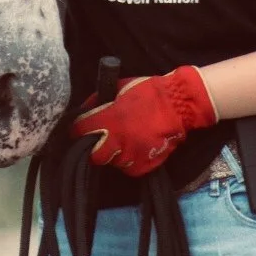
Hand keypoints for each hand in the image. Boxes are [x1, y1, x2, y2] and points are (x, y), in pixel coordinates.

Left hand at [70, 66, 218, 176]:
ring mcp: (132, 156)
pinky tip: (136, 147)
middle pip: (94, 156)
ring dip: (115, 153)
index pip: (80, 132)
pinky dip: (130, 160)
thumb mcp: (118, 88)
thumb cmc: (146, 92)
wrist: (178, 105)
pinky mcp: (144, 166)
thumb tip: (83, 112)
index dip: (78, 131)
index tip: (80, 129)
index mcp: (110, 120)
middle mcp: (118, 141)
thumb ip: (98, 101)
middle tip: (102, 139)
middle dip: (95, 148)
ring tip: (125, 140)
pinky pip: (129, 168)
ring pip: (113, 162)